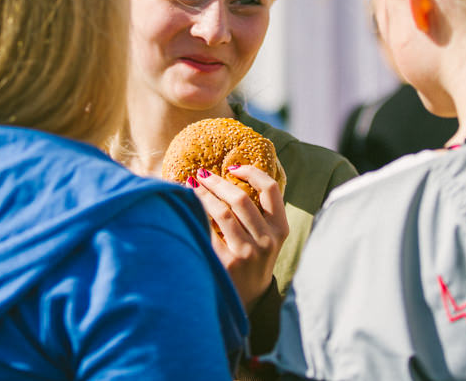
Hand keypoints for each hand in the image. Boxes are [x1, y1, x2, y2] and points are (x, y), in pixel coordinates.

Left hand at [189, 164, 288, 309]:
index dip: (252, 172)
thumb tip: (232, 174)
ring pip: (221, 212)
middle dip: (216, 182)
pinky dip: (195, 214)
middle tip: (201, 174)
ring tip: (190, 186)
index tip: (233, 167)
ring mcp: (247, 252)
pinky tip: (186, 206)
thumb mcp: (267, 238)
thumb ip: (258, 213)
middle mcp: (266, 240)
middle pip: (240, 198)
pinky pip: (207, 230)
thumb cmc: (254, 260)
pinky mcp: (227, 263)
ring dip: (202, 194)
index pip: (271, 190)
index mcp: (280, 229)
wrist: (248, 299)